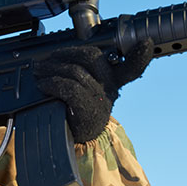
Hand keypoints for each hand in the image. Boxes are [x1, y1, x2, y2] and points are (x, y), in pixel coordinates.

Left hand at [33, 39, 153, 142]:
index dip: (140, 57)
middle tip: (47, 59)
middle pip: (91, 57)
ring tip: (39, 71)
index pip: (131, 68)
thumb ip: (78, 73)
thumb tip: (54, 57)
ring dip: (51, 68)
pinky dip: (52, 82)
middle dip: (65, 53)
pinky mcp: (87, 110)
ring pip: (75, 71)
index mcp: (112, 82)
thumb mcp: (80, 91)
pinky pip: (69, 87)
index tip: (147, 44)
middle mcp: (109, 90)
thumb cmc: (72, 112)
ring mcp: (100, 100)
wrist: (68, 142)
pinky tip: (43, 85)